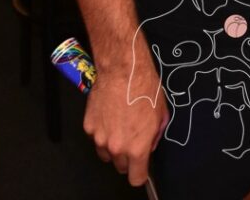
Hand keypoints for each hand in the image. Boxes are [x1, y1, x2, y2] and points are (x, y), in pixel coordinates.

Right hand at [85, 50, 168, 186]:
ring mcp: (100, 138)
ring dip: (112, 145)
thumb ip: (154, 135)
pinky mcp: (88, 126)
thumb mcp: (160, 113)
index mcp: (137, 147)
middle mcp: (117, 147)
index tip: (141, 166)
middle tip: (131, 137)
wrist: (123, 69)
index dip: (140, 173)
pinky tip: (109, 113)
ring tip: (119, 124)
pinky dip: (101, 130)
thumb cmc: (144, 88)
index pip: (136, 178)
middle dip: (127, 157)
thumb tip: (149, 144)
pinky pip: (95, 137)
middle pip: (120, 166)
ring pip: (106, 153)